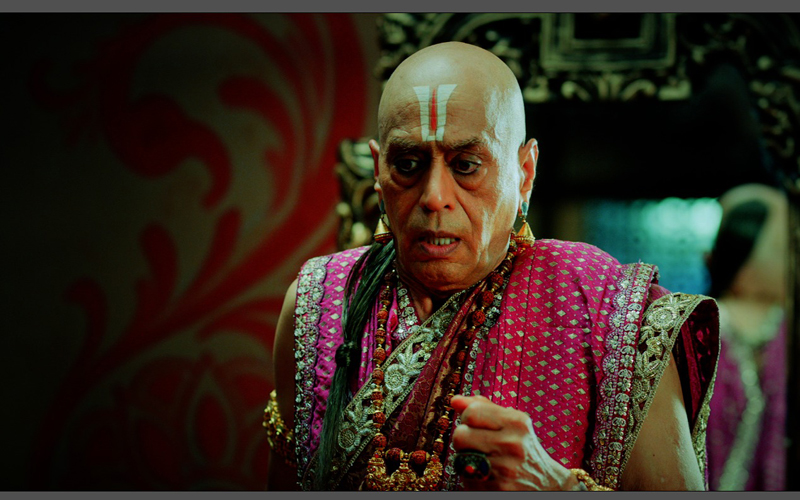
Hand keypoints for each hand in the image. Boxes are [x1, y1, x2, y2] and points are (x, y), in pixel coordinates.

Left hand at [450, 395, 580, 490]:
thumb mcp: (510, 422)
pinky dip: (471, 475)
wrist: (547, 483)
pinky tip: (486, 473)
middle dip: (463, 438)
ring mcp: (505, 469)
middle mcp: (512, 444)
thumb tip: (454, 401)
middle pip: (460, 435)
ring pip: (460, 457)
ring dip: (466, 457)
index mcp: (516, 422)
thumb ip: (483, 407)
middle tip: (477, 442)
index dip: (467, 418)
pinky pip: (466, 477)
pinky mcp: (498, 489)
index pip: (471, 413)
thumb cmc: (522, 446)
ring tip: (483, 458)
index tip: (476, 424)